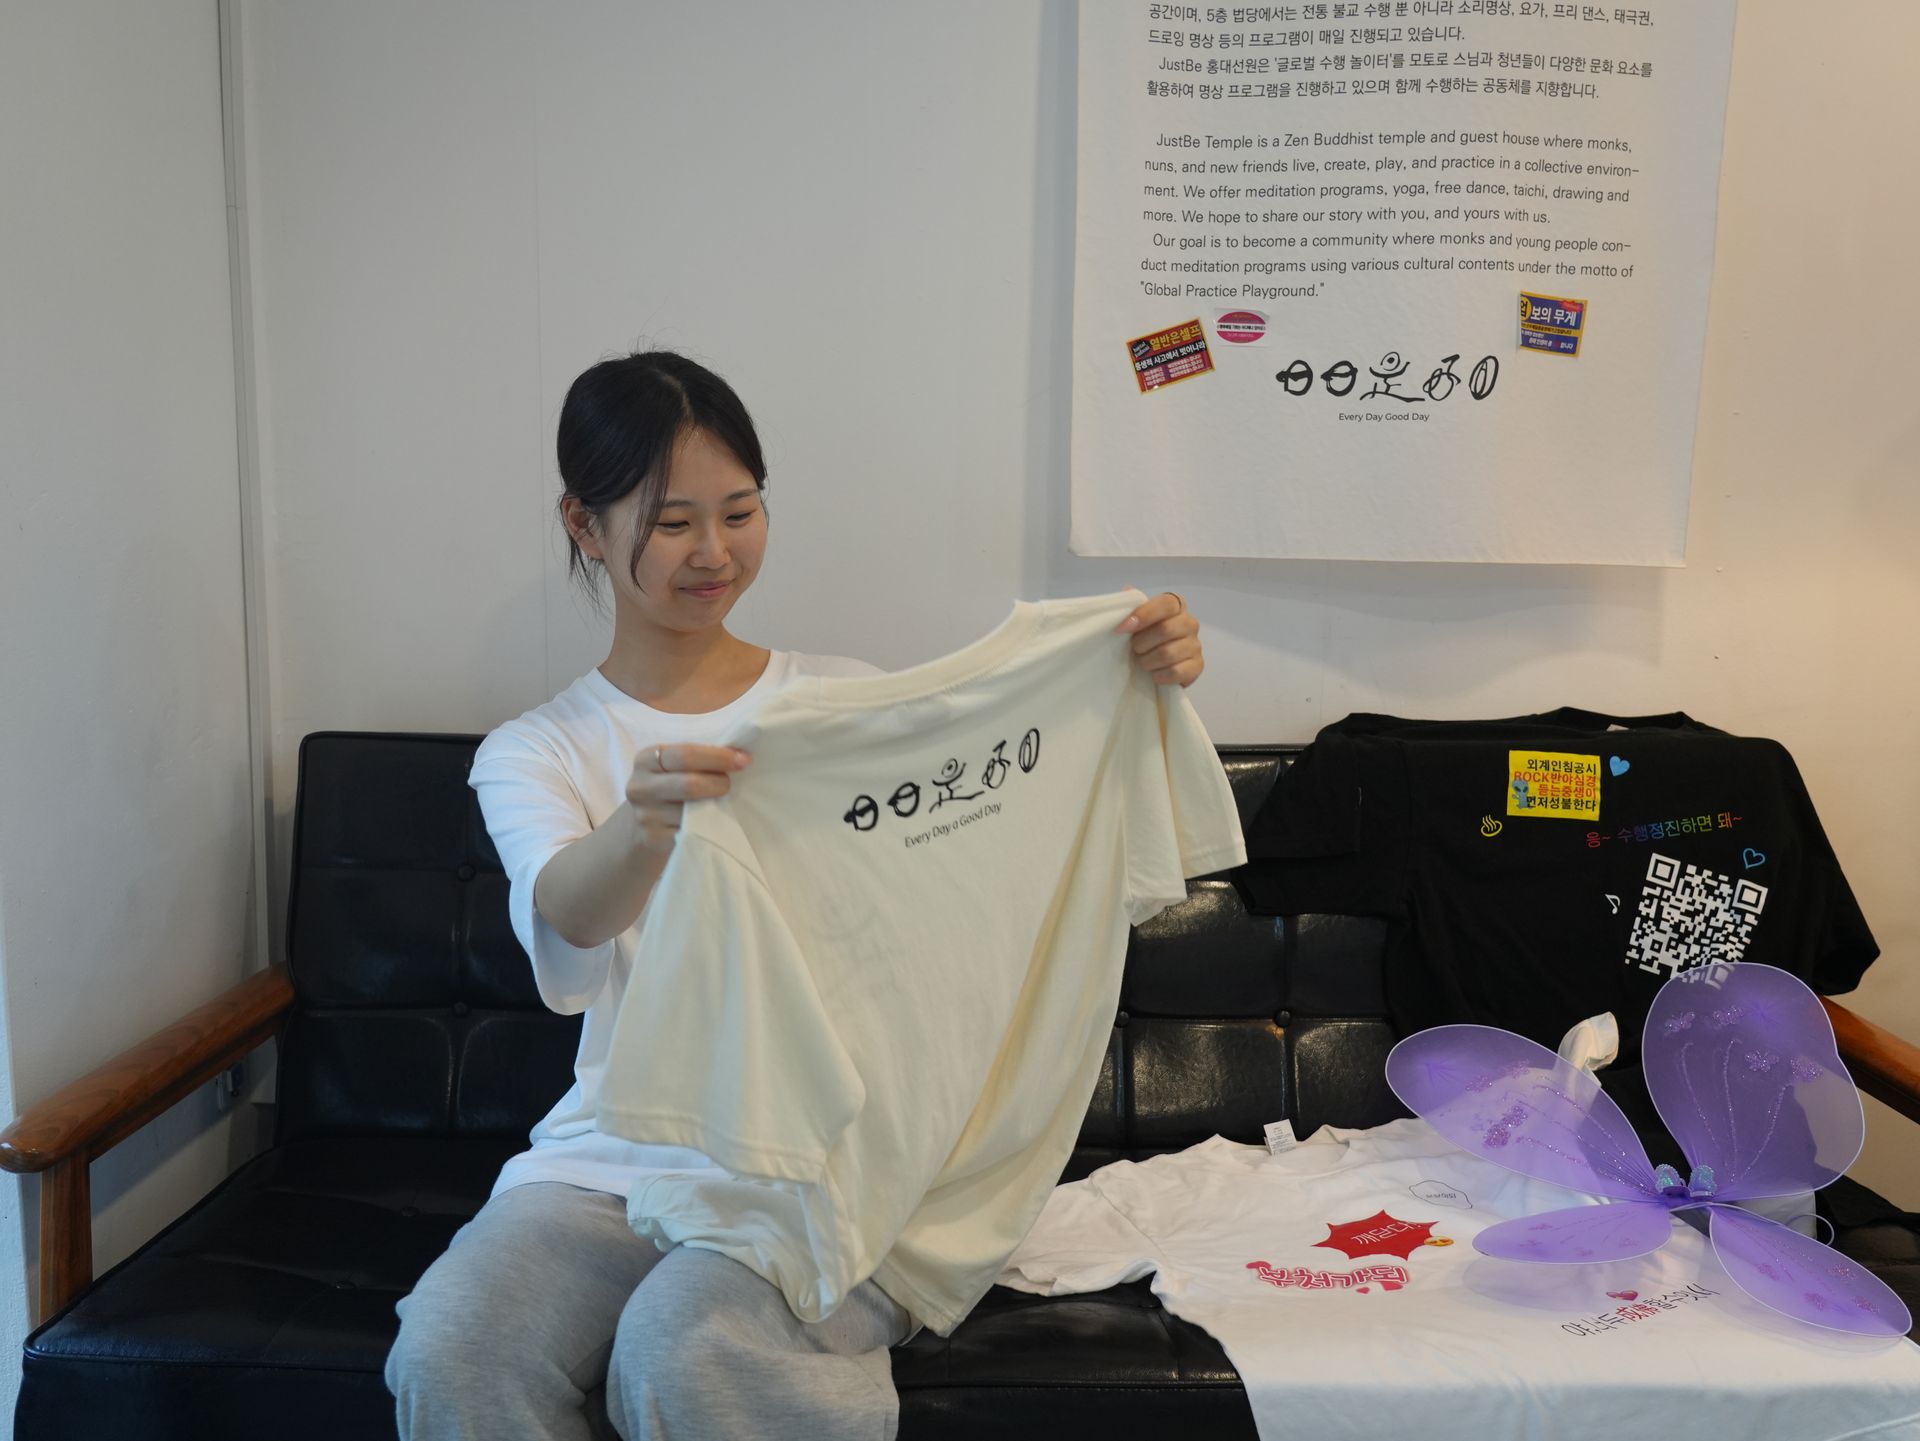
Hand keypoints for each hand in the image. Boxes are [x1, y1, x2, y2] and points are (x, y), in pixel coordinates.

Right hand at [623, 743, 751, 853]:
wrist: (638, 827)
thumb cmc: (666, 788)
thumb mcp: (670, 767)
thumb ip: (696, 757)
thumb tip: (739, 753)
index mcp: (646, 759)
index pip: (686, 754)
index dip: (719, 757)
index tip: (744, 760)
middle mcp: (641, 787)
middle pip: (691, 784)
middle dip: (719, 783)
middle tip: (729, 784)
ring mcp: (646, 816)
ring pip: (693, 811)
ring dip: (715, 806)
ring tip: (718, 802)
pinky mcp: (654, 839)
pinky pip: (691, 832)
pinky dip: (707, 825)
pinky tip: (710, 821)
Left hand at [1117, 591, 1203, 686]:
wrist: (1158, 667)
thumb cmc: (1146, 639)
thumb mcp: (1137, 621)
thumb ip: (1133, 605)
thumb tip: (1128, 589)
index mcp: (1176, 605)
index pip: (1165, 603)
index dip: (1143, 615)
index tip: (1122, 628)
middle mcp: (1190, 622)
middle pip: (1165, 630)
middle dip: (1142, 643)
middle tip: (1134, 649)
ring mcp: (1196, 645)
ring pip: (1167, 653)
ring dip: (1148, 661)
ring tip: (1144, 662)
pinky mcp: (1198, 666)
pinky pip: (1175, 672)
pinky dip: (1159, 675)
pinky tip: (1155, 674)